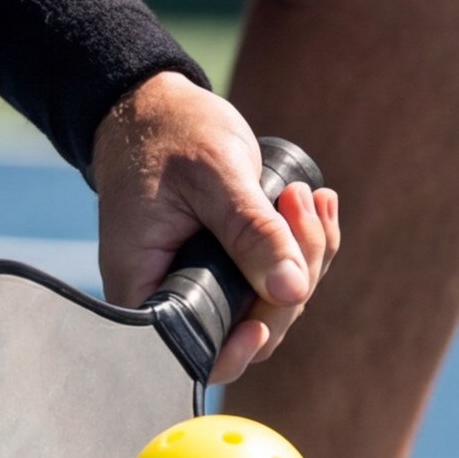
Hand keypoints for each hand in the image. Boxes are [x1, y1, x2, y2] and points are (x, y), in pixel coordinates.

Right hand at [86, 75, 342, 384]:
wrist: (157, 107)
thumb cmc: (170, 133)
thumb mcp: (213, 175)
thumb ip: (250, 231)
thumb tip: (292, 291)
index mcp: (144, 283)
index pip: (193, 350)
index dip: (238, 348)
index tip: (273, 313)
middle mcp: (172, 293)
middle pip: (249, 327)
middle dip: (290, 275)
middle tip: (298, 203)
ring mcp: (207, 280)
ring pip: (273, 301)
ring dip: (305, 253)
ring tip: (305, 195)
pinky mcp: (233, 264)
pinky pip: (279, 274)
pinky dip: (304, 244)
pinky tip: (314, 203)